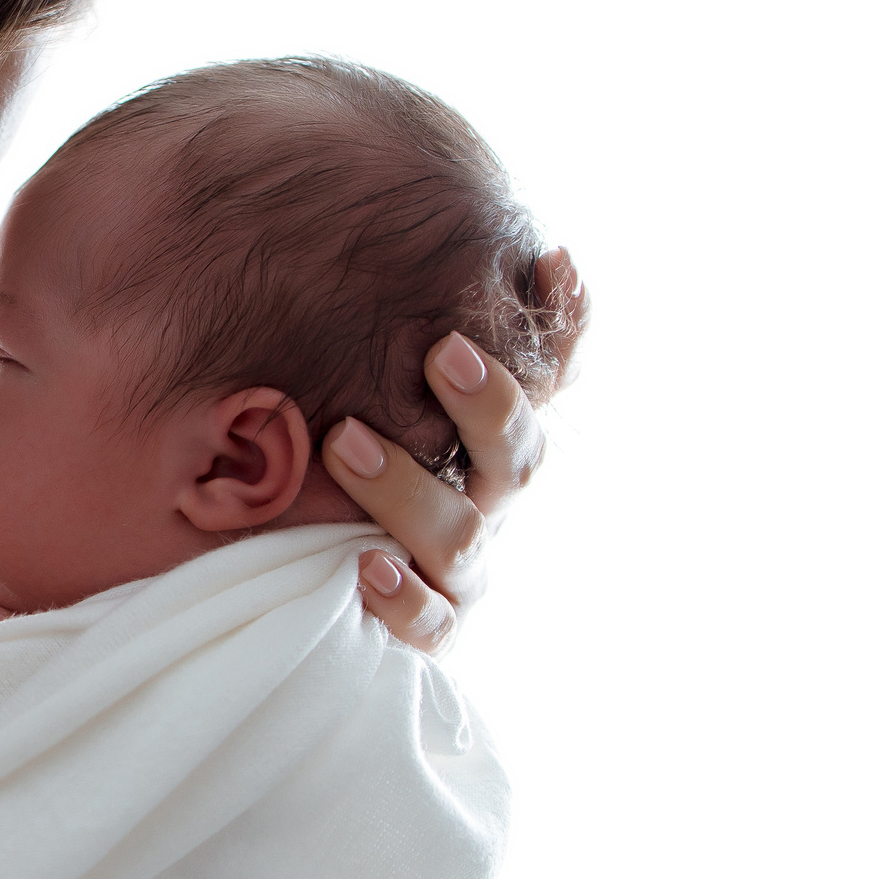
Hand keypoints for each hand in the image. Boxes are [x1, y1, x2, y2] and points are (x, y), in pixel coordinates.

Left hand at [323, 248, 589, 651]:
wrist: (310, 566)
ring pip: (462, 536)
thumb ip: (452, 332)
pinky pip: (430, 624)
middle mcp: (493, 504)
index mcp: (500, 442)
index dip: (567, 325)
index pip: (554, 378)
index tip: (544, 259)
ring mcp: (464, 571)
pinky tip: (365, 567)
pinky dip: (405, 598)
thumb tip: (546, 252)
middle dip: (488, 405)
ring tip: (343, 441)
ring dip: (406, 487)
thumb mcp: (391, 385)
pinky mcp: (429, 626)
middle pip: (517, 458)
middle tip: (440, 352)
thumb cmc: (357, 457)